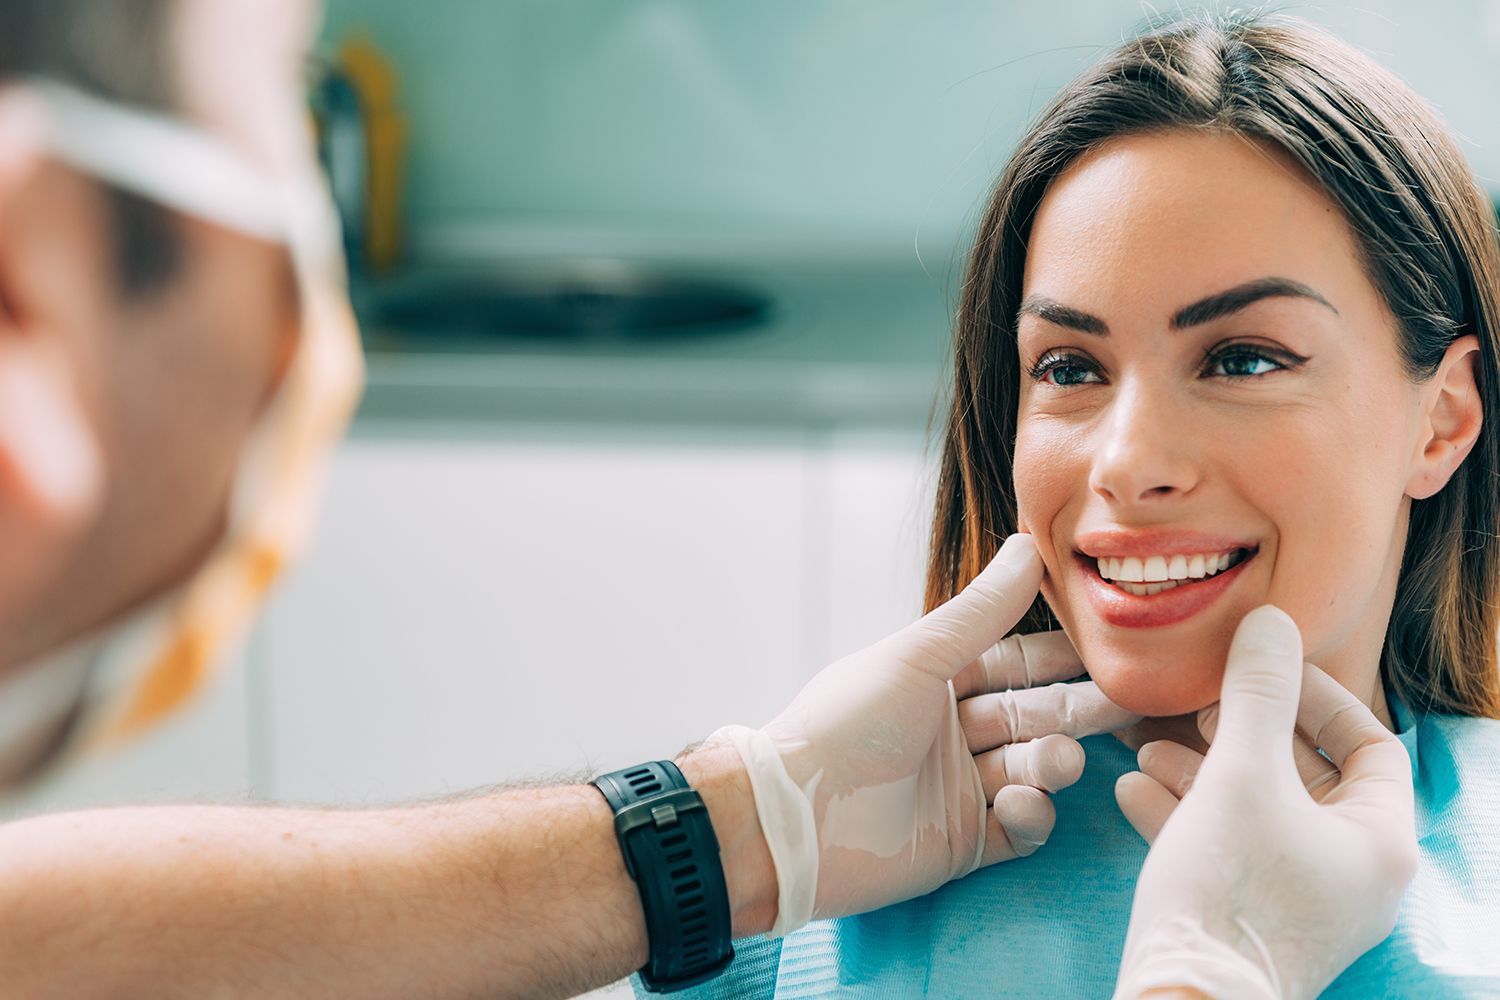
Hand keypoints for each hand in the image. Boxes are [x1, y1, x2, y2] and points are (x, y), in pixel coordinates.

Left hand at [712, 533, 1138, 934]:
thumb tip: (1030, 544)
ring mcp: (959, 789)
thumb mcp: (917, 658)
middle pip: (1033, 715)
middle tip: (1130, 703)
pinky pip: (1019, 827)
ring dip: (1052, 763)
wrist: (793, 820)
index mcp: (935, 681)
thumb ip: (981, 611)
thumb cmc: (843, 725)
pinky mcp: (962, 844)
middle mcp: (950, 732)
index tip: (1112, 646)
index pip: (1014, 662)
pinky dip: (1031, 815)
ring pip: (1032, 769)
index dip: (1061, 656)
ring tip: (1055, 762)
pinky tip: (1022, 804)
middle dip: (1078, 710)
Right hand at [1113, 606, 1417, 999]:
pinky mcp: (1251, 918)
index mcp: (1378, 841)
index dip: (1317, 697)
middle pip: (1305, 776)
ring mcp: (1301, 900)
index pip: (1371, 745)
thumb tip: (1270, 621)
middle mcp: (1350, 873)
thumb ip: (1256, 693)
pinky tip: (1132, 788)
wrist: (1182, 999)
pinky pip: (1227, 848)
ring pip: (1257, 811)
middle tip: (1196, 705)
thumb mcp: (1240, 773)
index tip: (1261, 671)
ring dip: (1201, 770)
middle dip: (1240, 732)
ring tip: (1146, 744)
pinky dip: (1185, 814)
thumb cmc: (1229, 888)